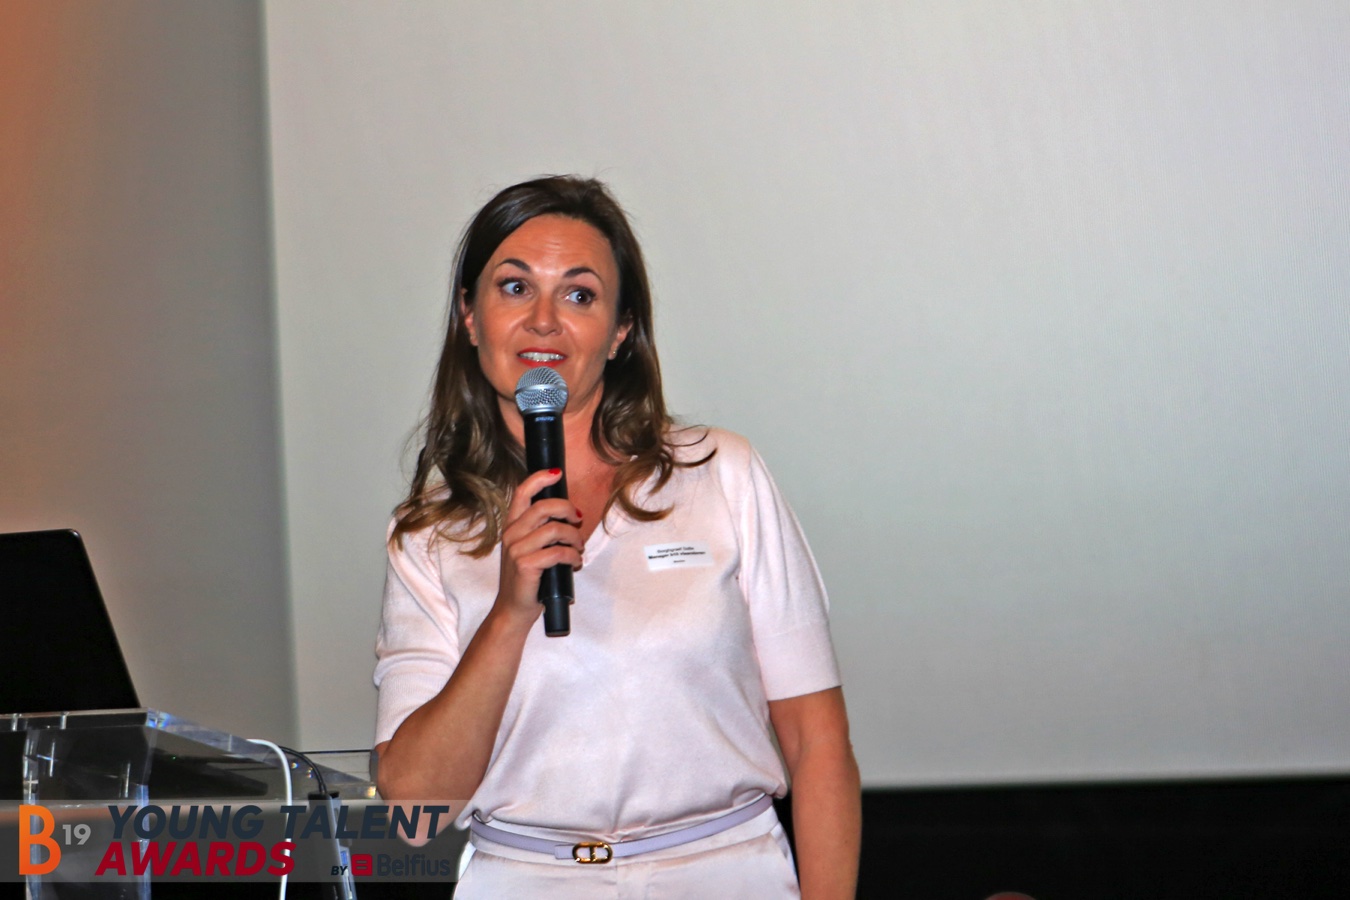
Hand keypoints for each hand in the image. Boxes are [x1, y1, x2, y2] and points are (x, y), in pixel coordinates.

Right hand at [495, 468, 582, 621]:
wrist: (514, 609)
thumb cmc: (528, 578)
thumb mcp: (529, 548)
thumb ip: (542, 530)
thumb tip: (569, 513)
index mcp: (511, 526)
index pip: (522, 493)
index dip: (539, 479)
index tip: (557, 473)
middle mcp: (511, 534)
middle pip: (543, 507)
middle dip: (567, 509)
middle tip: (578, 519)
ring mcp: (516, 550)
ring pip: (555, 529)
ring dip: (574, 537)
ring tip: (578, 548)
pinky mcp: (526, 565)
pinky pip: (558, 552)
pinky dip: (573, 556)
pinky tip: (575, 563)